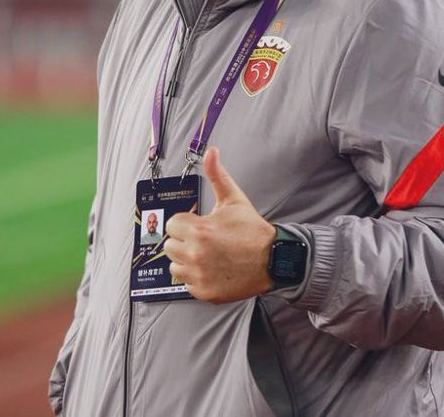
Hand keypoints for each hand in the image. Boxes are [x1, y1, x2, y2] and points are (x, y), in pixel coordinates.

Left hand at [164, 146, 275, 303]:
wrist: (273, 260)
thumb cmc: (252, 230)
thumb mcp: (234, 199)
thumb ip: (217, 174)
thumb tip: (211, 151)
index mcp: (199, 230)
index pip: (172, 224)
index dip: (186, 223)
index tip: (200, 226)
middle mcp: (196, 254)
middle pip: (170, 246)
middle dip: (184, 241)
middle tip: (204, 241)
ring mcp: (199, 275)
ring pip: (174, 266)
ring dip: (186, 260)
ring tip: (207, 255)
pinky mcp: (204, 292)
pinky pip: (186, 284)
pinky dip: (196, 278)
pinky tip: (212, 269)